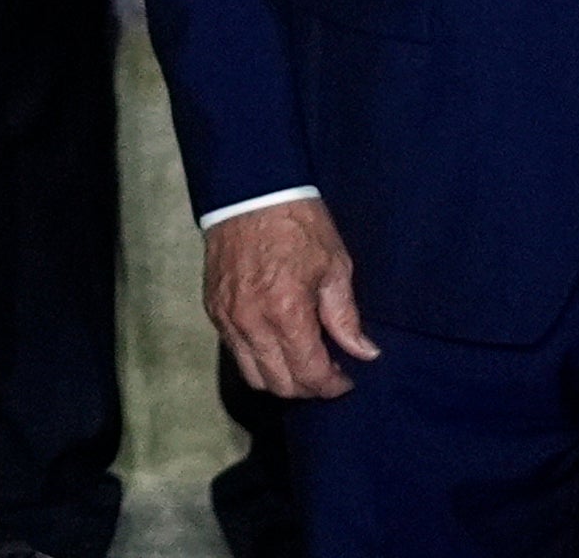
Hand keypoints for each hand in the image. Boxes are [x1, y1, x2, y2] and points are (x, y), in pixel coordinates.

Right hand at [203, 197, 379, 399]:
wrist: (250, 191)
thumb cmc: (298, 223)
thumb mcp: (334, 265)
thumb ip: (345, 316)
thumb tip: (365, 352)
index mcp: (286, 313)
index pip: (309, 373)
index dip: (332, 385)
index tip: (346, 381)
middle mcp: (252, 324)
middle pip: (279, 384)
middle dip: (308, 388)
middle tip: (329, 374)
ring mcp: (228, 320)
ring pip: (253, 376)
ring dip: (280, 379)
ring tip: (303, 363)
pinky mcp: (213, 311)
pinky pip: (235, 353)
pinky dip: (258, 359)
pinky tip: (277, 344)